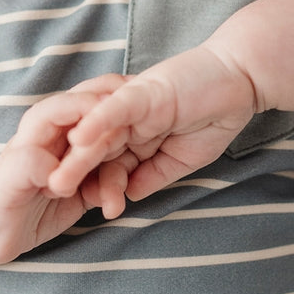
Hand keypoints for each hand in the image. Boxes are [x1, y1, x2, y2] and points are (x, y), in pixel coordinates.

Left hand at [0, 76, 135, 263]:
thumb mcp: (2, 190)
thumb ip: (23, 169)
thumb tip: (52, 161)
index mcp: (35, 131)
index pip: (65, 108)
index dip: (90, 105)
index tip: (114, 111)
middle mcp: (58, 141)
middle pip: (95, 124)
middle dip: (118, 134)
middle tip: (143, 146)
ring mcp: (73, 162)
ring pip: (109, 155)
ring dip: (118, 174)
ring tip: (113, 201)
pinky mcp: (84, 185)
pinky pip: (110, 181)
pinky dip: (115, 192)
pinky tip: (112, 209)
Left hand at [47, 46, 256, 208]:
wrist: (242, 79)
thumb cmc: (215, 115)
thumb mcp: (182, 159)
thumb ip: (153, 176)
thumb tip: (129, 197)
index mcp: (134, 137)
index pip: (109, 168)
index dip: (96, 189)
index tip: (81, 213)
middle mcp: (126, 121)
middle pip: (94, 153)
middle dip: (73, 175)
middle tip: (51, 198)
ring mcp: (131, 106)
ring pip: (98, 134)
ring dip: (77, 157)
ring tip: (57, 180)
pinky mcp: (143, 92)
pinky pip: (115, 108)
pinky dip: (98, 122)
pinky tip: (79, 138)